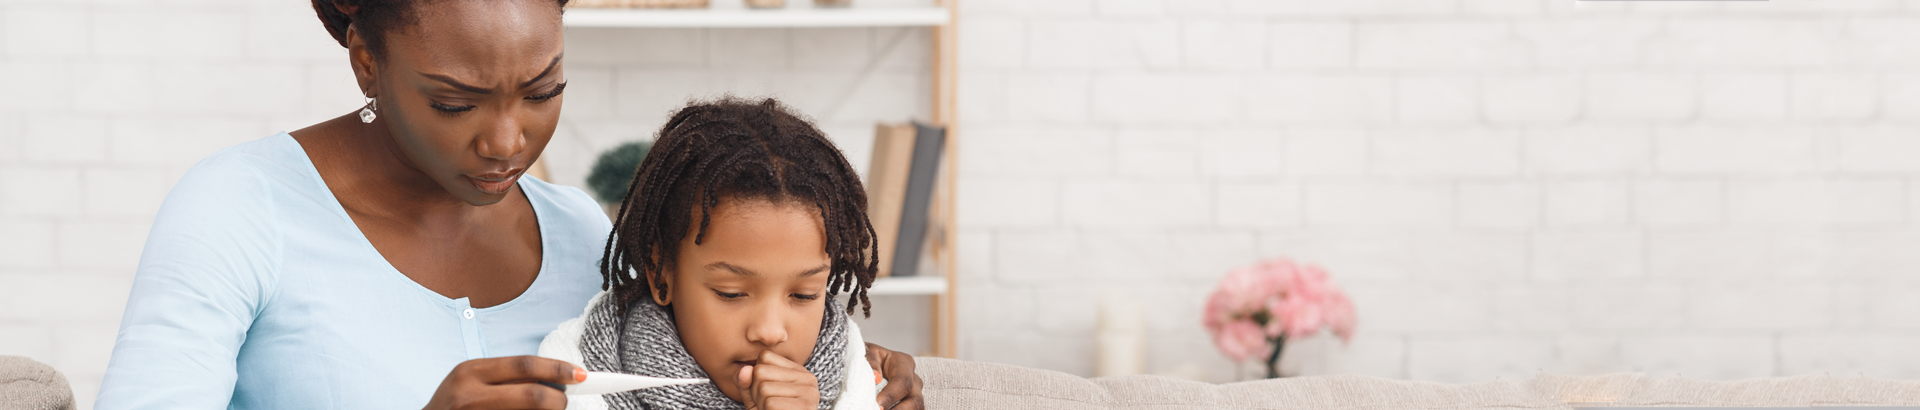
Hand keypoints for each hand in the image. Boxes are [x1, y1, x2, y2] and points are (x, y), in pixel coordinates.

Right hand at [422, 356, 584, 409]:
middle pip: (533, 396)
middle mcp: (468, 395)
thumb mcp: (471, 382)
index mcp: (470, 372)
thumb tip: (558, 380)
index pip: (525, 365)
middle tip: (565, 403)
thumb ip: (506, 379)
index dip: (557, 369)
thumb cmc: (454, 405)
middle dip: (559, 400)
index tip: (582, 375)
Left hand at [735, 350, 819, 409]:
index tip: (766, 395)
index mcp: (798, 371)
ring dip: (761, 405)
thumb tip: (745, 369)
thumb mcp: (754, 398)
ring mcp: (809, 392)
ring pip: (764, 388)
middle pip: (761, 371)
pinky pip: (770, 403)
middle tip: (768, 407)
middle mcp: (808, 378)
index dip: (756, 378)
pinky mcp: (806, 406)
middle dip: (755, 393)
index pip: (765, 357)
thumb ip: (746, 383)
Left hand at [865, 343, 922, 409]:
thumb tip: (876, 377)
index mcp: (903, 363)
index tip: (877, 405)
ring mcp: (914, 395)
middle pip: (915, 401)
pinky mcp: (909, 405)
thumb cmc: (865, 358)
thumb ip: (869, 360)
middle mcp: (913, 379)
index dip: (890, 396)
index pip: (902, 382)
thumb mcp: (864, 352)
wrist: (865, 365)